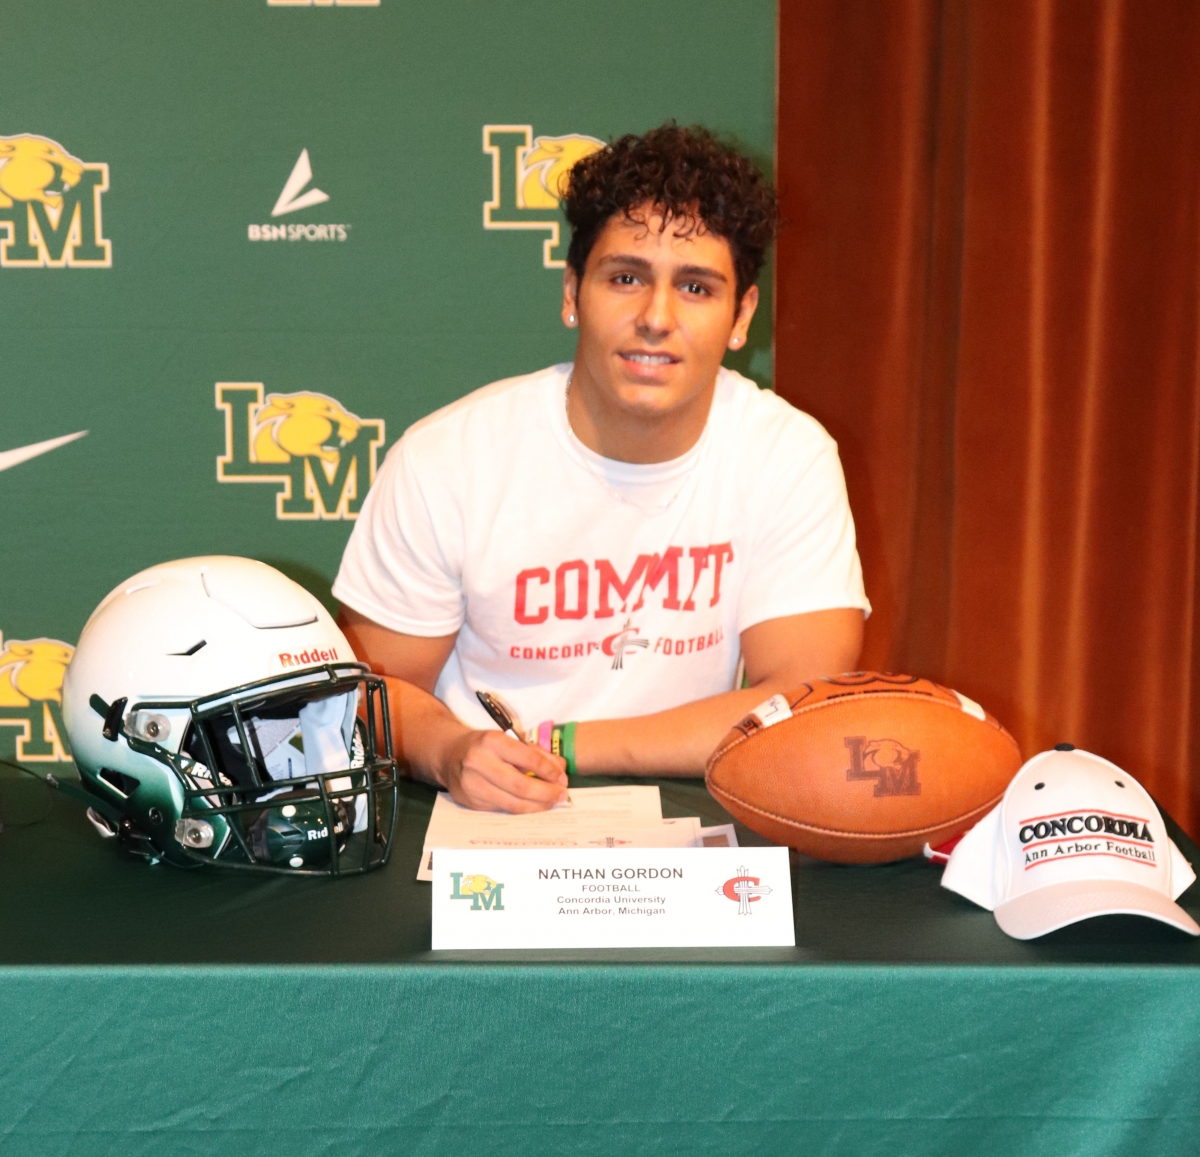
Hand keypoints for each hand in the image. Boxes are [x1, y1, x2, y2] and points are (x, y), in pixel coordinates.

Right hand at [440, 730, 567, 812]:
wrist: (448, 754)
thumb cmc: (484, 746)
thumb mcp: (508, 740)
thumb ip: (535, 753)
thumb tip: (560, 769)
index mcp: (492, 741)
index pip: (528, 759)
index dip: (549, 771)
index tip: (562, 778)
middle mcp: (479, 763)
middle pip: (521, 786)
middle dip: (546, 793)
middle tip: (562, 795)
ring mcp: (472, 785)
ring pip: (512, 803)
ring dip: (537, 806)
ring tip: (551, 802)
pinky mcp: (470, 802)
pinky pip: (502, 809)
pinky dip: (521, 809)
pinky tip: (533, 805)